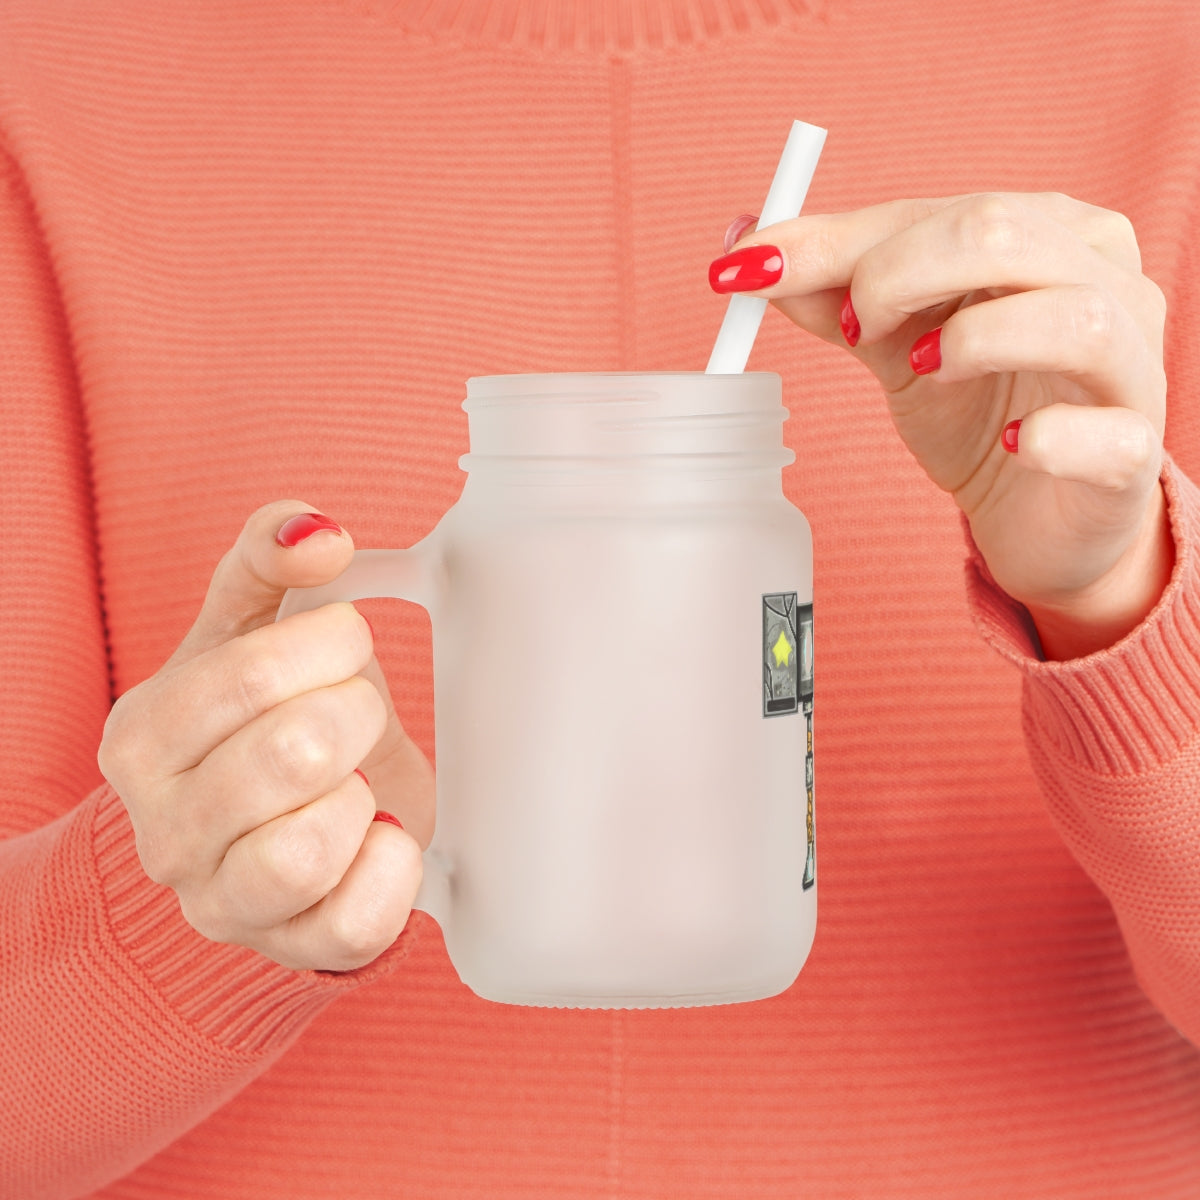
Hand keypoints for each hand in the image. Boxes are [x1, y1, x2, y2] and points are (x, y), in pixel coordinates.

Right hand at [97, 501, 433, 971]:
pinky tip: (381, 833)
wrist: (271, 824)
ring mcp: (222, 902)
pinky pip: (356, 922)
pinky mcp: (292, 949)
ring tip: (356, 779)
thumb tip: (317, 532)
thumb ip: (268, 558)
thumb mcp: (249, 627)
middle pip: (294, 754)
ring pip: (308, 849)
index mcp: (142, 738)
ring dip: (362, 796)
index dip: (330, 645)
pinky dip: (393, 867)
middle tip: (356, 713)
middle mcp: (164, 831)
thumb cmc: (261, 717)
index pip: (251, 675)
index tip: (345, 644)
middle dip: (356, 714)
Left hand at [712, 193, 1172, 658]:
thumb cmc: (978, 412)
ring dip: (973, 340)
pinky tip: (1013, 445)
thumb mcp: (896, 346)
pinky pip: (1107, 434)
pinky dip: (1050, 437)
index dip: (837, 240)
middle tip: (852, 329)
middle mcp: (1105, 281)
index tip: (750, 269)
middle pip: (1003, 234)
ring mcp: (1131, 366)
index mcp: (1047, 234)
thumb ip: (834, 295)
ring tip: (922, 371)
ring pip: (1074, 317)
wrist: (1039, 514)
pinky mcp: (1134, 455)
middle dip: (897, 274)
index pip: (938, 211)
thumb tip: (748, 249)